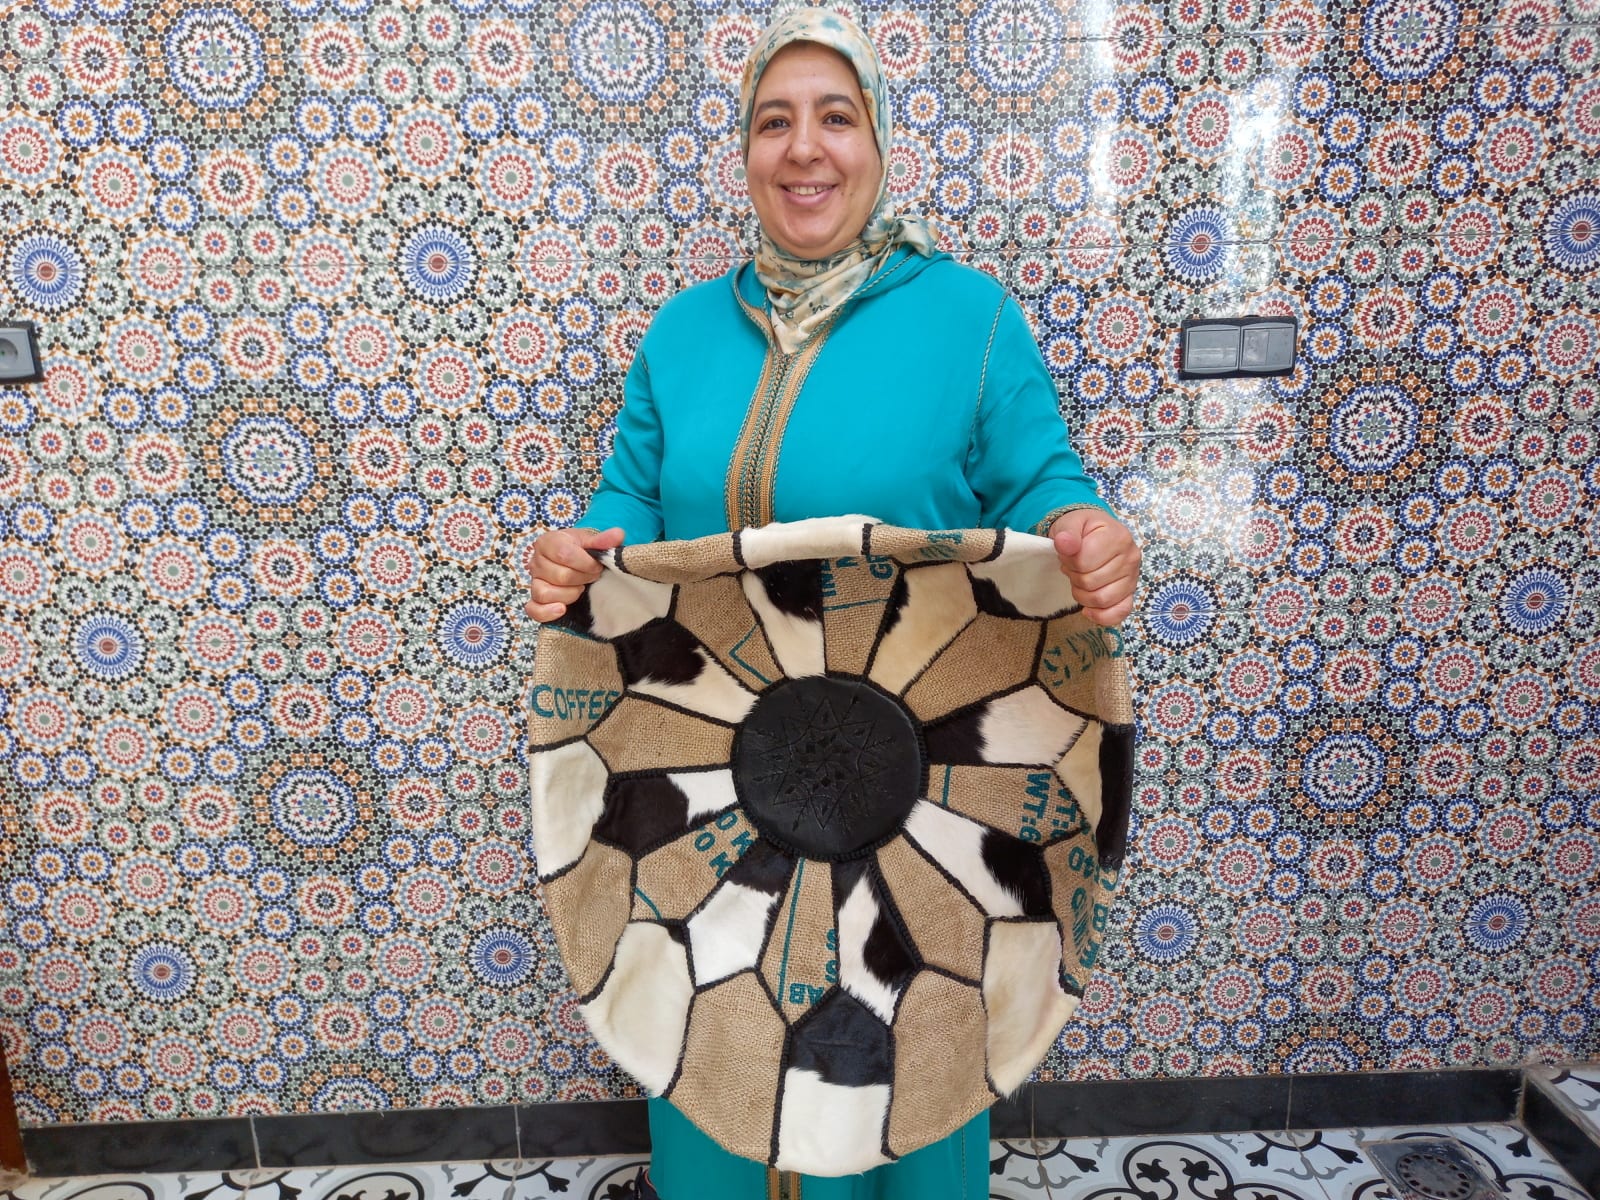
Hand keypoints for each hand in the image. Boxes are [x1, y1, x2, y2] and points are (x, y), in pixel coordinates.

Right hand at [524, 526, 624, 621]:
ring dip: (569, 594)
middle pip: (559, 576)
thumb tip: (618, 534)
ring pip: (545, 593)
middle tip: (592, 576)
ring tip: (580, 588)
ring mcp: (534, 582)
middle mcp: (536, 562)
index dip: (585, 563)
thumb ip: (603, 540)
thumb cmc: (580, 550)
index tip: (597, 565)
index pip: (564, 554)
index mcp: (547, 542)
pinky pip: (534, 610)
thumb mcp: (591, 541)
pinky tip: (562, 609)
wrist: (574, 559)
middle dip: (582, 578)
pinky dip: (547, 612)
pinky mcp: (535, 600)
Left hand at [1049, 509, 1139, 625]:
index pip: (1085, 562)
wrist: (1095, 533)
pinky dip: (1101, 616)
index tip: (1069, 553)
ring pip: (1102, 600)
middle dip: (1074, 577)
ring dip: (1082, 595)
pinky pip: (1119, 613)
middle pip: (1091, 582)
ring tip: (1080, 580)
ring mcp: (1133, 577)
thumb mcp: (1071, 523)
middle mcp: (1131, 558)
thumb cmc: (1083, 529)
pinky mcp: (1130, 593)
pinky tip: (1088, 610)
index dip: (1069, 561)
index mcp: (1118, 537)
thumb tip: (1065, 544)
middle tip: (1073, 567)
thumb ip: (1067, 532)